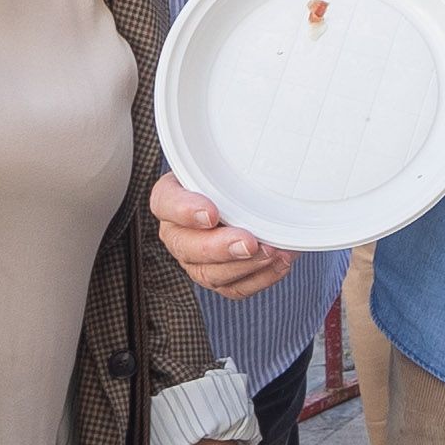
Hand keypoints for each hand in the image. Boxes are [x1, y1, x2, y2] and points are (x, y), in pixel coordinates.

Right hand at [150, 172, 292, 296]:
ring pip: (210, 274)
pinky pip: (234, 288)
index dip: (185, 211)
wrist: (250, 198)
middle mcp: (178, 232)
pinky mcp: (218, 278)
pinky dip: (260, 279)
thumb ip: (235, 162)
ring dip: (245, 266)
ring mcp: (195, 260)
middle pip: (187, 247)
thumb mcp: (229, 162)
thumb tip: (268, 156)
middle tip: (250, 242)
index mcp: (171, 198)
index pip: (166, 203)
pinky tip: (279, 263)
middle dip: (221, 248)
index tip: (212, 213)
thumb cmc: (233, 177)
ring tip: (273, 252)